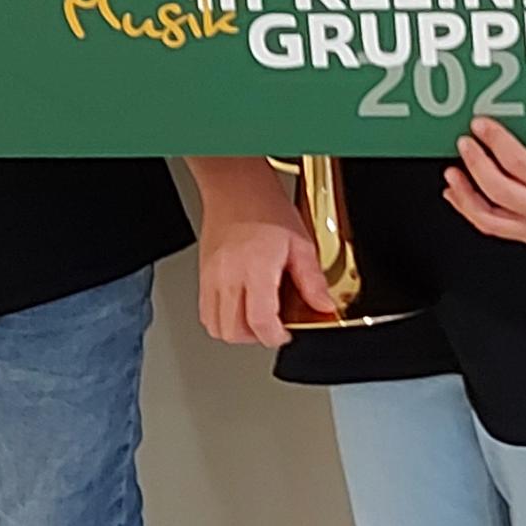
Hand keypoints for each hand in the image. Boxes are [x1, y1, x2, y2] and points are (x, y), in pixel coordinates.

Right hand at [194, 173, 332, 347]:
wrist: (236, 188)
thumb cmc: (265, 209)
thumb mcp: (300, 243)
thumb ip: (312, 280)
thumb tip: (323, 305)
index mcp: (255, 268)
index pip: (259, 321)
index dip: (275, 336)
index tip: (286, 334)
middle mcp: (228, 276)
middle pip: (234, 331)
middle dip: (257, 337)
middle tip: (274, 326)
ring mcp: (210, 277)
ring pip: (216, 326)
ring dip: (237, 331)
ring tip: (256, 318)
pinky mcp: (202, 276)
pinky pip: (205, 312)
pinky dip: (221, 319)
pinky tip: (240, 307)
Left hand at [446, 117, 525, 242]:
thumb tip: (504, 113)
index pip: (518, 162)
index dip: (495, 141)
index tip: (480, 124)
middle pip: (498, 189)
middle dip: (476, 163)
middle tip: (464, 142)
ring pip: (488, 216)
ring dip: (465, 193)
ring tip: (452, 172)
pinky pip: (491, 225)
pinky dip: (469, 208)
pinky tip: (457, 193)